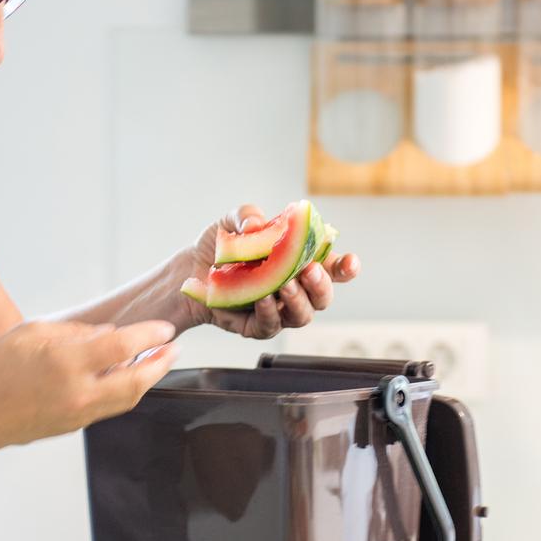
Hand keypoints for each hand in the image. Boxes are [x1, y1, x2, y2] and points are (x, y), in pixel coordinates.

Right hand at [0, 319, 178, 450]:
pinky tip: (130, 375)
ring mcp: (80, 414)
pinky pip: (112, 406)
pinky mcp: (77, 426)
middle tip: (175, 348)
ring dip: (149, 379)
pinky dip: (127, 390)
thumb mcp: (33, 332)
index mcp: (66, 363)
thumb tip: (111, 334)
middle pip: (138, 381)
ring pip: (129, 398)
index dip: (149, 335)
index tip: (165, 328)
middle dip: (162, 363)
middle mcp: (78, 392)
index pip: (122, 347)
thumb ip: (77, 332)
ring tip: (160, 360)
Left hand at [183, 204, 359, 339]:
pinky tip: (262, 299)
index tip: (350, 263)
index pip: (333, 268)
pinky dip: (269, 313)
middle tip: (308, 271)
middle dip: (322, 285)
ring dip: (298, 301)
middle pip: (323, 296)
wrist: (191, 269)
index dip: (346, 268)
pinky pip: (271, 326)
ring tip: (285, 286)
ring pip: (303, 315)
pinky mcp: (257, 326)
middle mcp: (295, 288)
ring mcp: (279, 310)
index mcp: (300, 262)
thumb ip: (247, 215)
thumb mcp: (232, 221)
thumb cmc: (221, 246)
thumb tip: (257, 224)